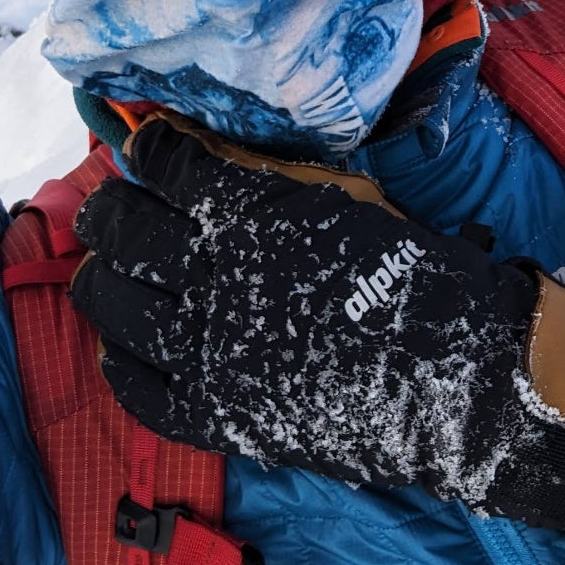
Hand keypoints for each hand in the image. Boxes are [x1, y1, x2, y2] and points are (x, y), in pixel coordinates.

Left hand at [69, 120, 564, 529]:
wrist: (460, 377)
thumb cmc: (416, 274)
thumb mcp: (348, 200)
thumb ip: (271, 178)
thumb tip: (204, 154)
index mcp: (253, 212)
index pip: (166, 163)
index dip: (151, 151)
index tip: (147, 150)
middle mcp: (214, 275)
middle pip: (121, 228)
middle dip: (110, 208)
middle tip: (115, 206)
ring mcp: (205, 349)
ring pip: (111, 301)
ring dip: (103, 275)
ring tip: (112, 270)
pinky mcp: (212, 413)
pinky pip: (135, 384)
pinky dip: (120, 358)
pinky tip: (128, 344)